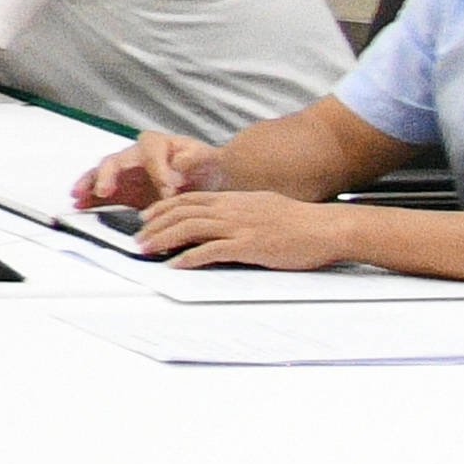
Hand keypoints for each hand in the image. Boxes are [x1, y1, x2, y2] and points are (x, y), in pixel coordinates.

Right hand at [71, 132, 216, 213]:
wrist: (206, 180)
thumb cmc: (204, 165)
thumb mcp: (206, 157)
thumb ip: (194, 158)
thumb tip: (179, 164)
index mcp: (155, 144)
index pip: (149, 154)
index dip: (158, 172)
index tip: (171, 189)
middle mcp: (135, 155)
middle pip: (115, 161)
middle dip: (108, 176)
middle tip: (105, 191)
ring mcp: (126, 173)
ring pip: (101, 175)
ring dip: (90, 185)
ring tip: (79, 196)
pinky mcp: (123, 191)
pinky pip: (102, 192)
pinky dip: (91, 198)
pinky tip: (81, 204)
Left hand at [132, 183, 367, 269]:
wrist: (325, 227)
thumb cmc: (298, 220)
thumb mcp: (261, 205)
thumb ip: (238, 209)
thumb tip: (220, 217)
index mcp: (233, 199)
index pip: (187, 199)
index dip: (162, 208)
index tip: (145, 218)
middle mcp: (231, 209)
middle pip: (181, 212)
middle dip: (154, 226)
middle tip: (138, 239)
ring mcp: (239, 227)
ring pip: (189, 228)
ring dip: (163, 240)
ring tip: (147, 250)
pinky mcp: (249, 246)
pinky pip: (211, 250)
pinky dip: (189, 257)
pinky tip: (176, 265)